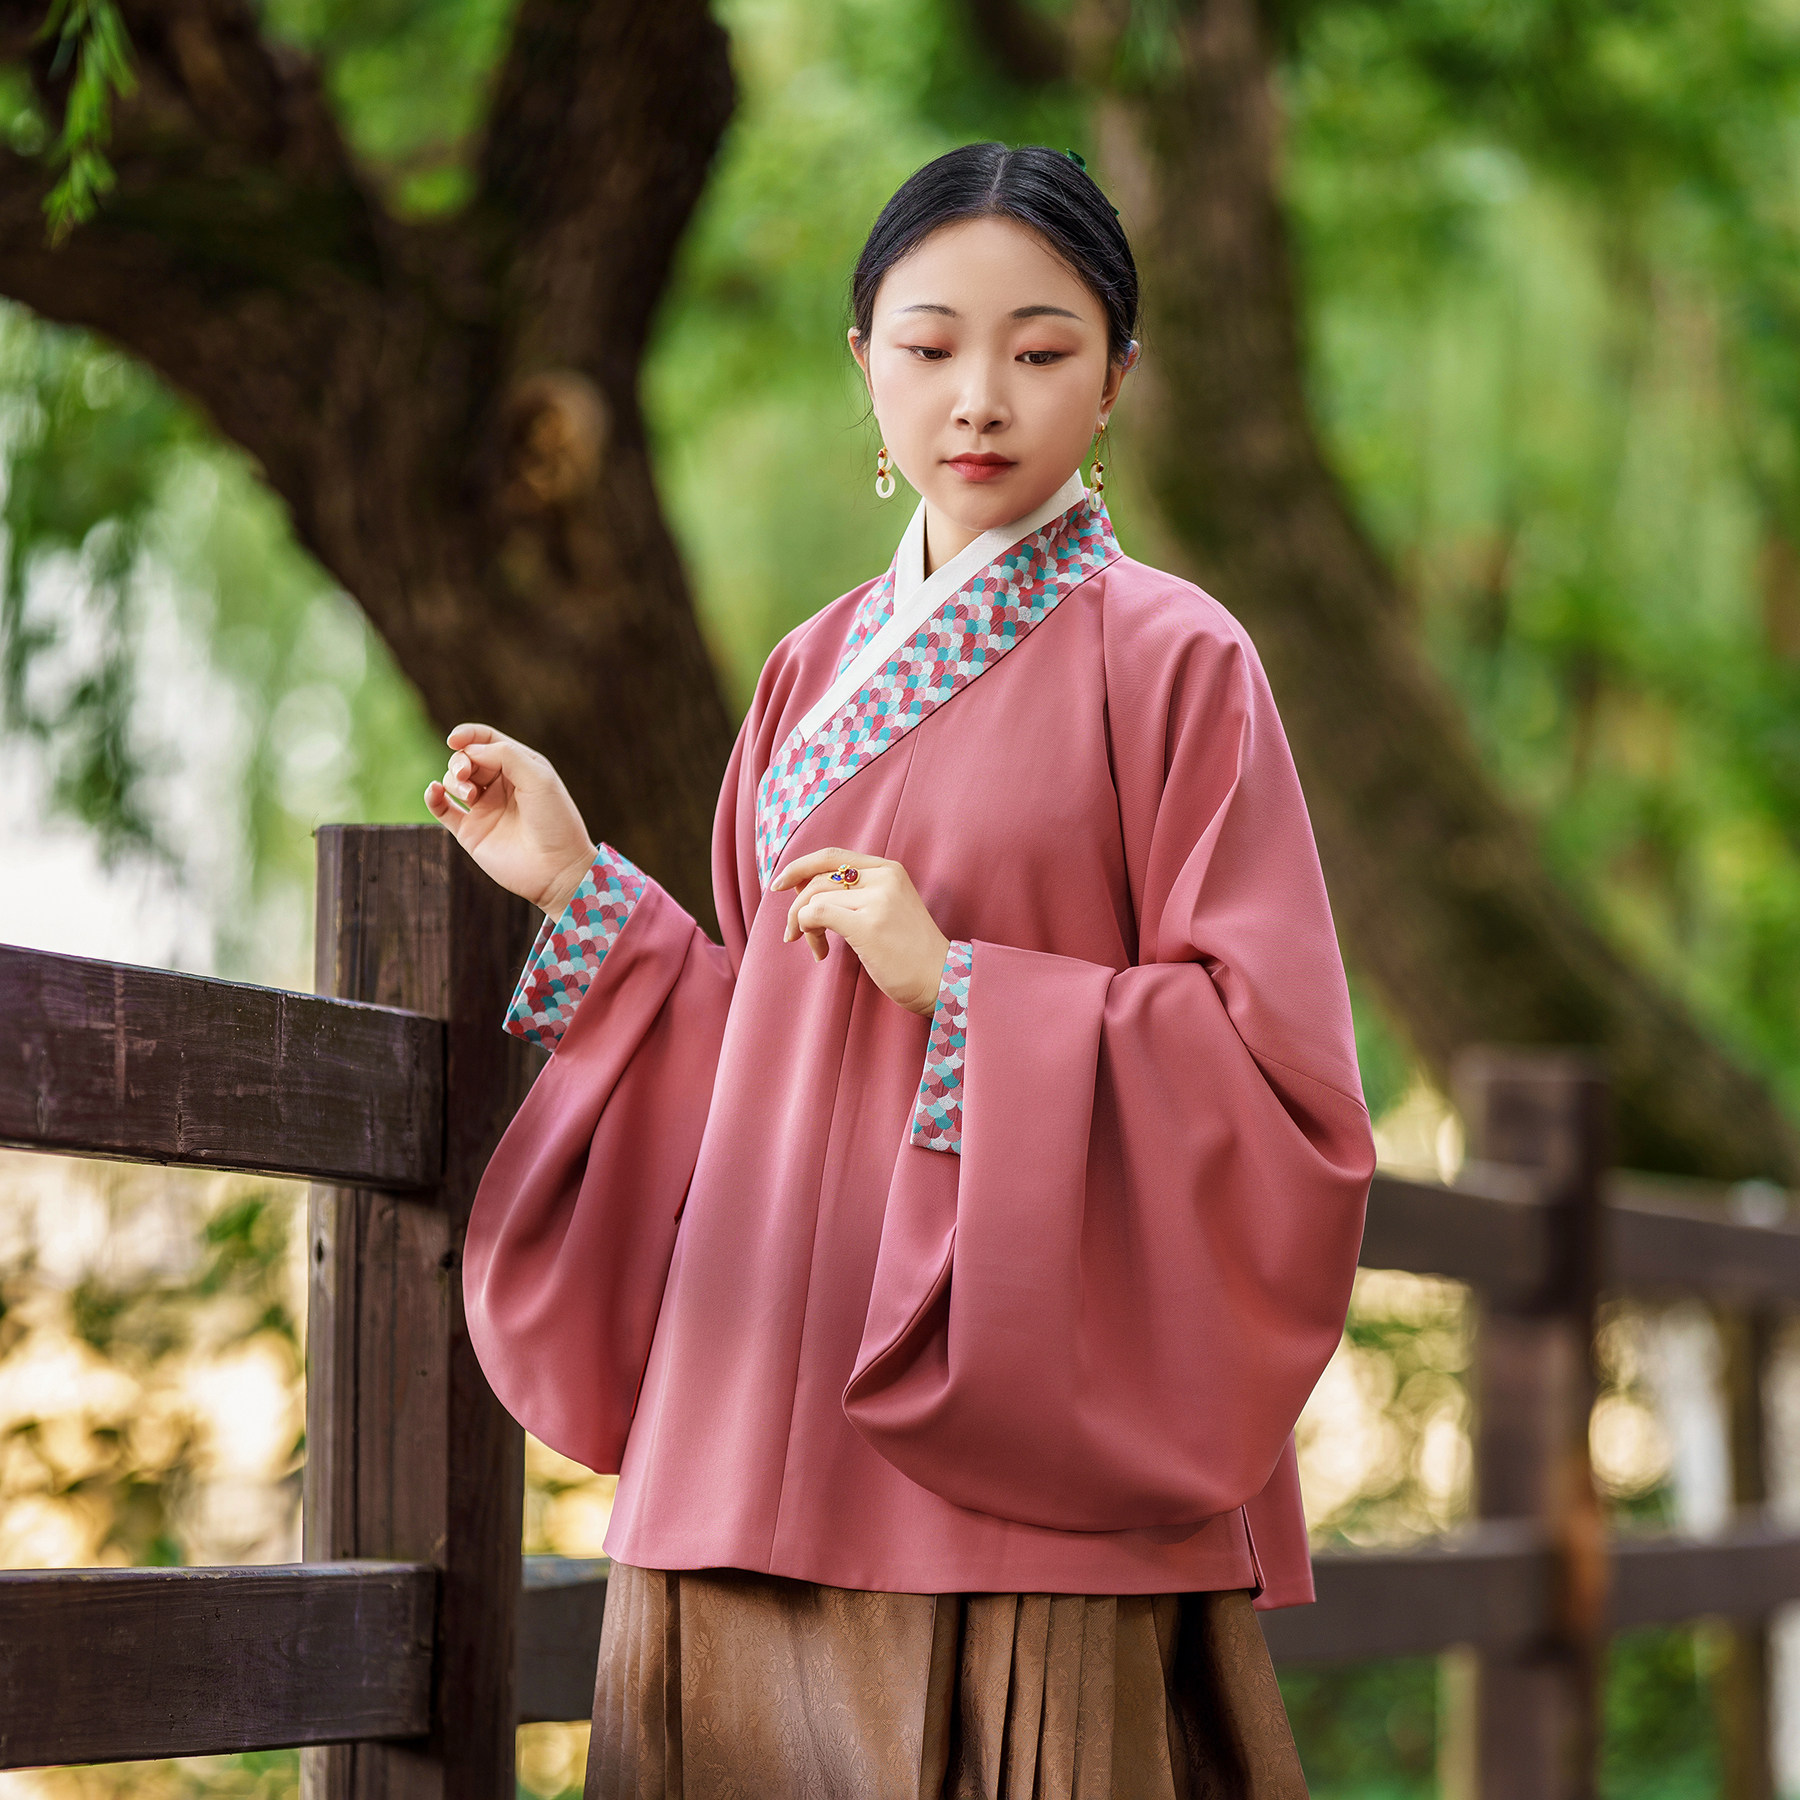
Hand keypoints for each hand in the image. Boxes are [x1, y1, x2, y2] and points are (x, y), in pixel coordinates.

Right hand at [423, 724, 596, 917]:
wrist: (557, 869)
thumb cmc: (555, 821)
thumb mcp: (538, 777)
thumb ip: (504, 755)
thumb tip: (468, 750)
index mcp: (520, 767)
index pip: (486, 740)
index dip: (468, 735)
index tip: (455, 740)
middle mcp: (500, 786)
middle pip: (466, 758)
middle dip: (460, 760)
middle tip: (466, 775)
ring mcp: (484, 808)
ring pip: (452, 780)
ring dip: (453, 780)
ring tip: (469, 795)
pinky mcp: (470, 832)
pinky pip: (441, 808)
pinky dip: (432, 796)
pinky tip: (434, 792)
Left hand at [771, 848, 950, 1016]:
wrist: (941, 978)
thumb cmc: (909, 952)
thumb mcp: (886, 909)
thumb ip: (852, 894)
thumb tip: (801, 888)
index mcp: (889, 870)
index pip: (832, 856)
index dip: (800, 867)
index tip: (779, 885)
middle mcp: (884, 878)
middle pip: (818, 879)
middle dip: (797, 908)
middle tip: (795, 934)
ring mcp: (878, 900)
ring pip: (814, 899)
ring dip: (803, 925)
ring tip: (817, 948)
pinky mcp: (868, 925)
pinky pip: (817, 915)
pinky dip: (809, 932)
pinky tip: (821, 952)